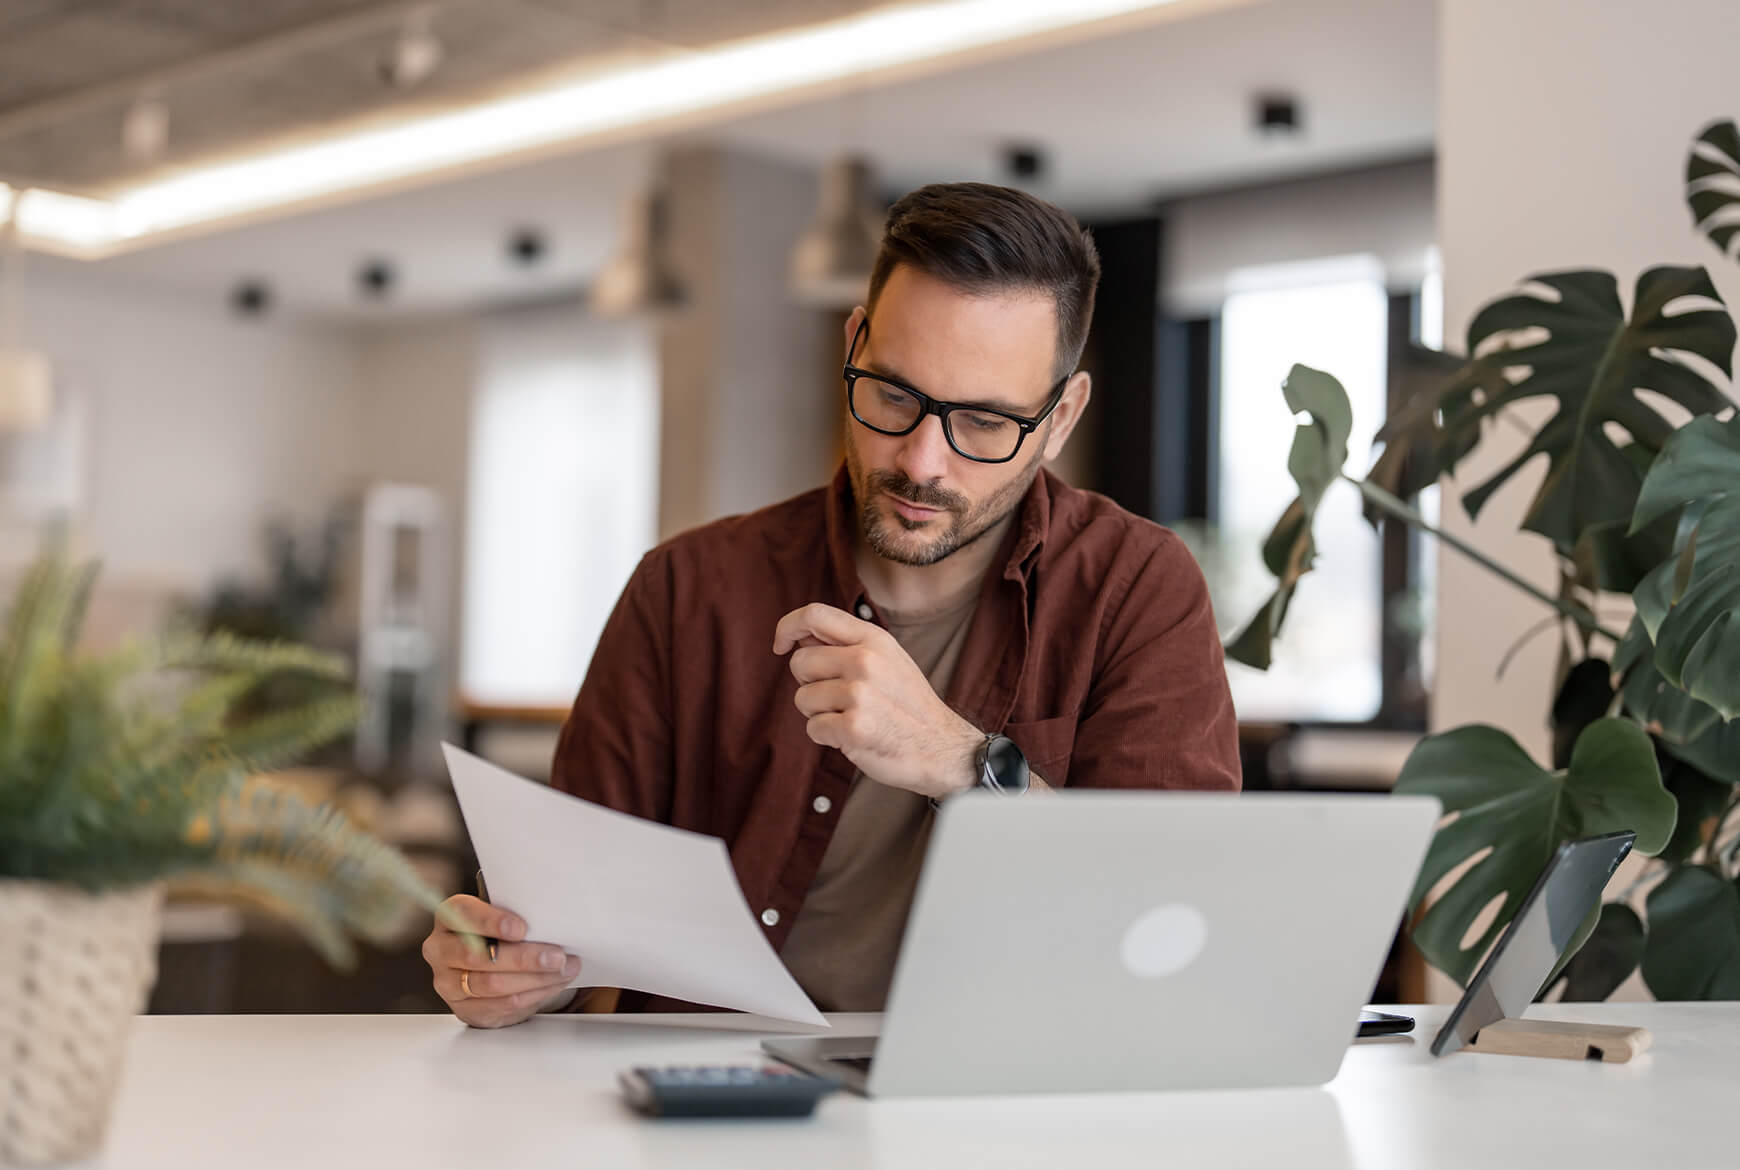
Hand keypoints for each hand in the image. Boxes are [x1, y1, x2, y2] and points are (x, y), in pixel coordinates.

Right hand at [422, 894, 581, 1028]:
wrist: (493, 967)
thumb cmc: (501, 934)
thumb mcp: (505, 917)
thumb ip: (517, 915)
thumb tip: (552, 921)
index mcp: (450, 917)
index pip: (464, 915)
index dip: (492, 922)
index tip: (521, 928)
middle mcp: (441, 950)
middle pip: (478, 956)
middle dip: (523, 958)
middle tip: (556, 956)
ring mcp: (449, 983)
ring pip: (491, 984)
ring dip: (534, 979)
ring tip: (563, 970)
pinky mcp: (465, 1009)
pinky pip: (500, 1005)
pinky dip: (532, 995)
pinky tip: (551, 985)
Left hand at [773, 602, 982, 800]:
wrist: (941, 747)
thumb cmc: (906, 704)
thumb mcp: (886, 659)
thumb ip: (846, 644)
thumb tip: (798, 635)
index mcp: (873, 639)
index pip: (813, 614)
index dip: (787, 627)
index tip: (781, 646)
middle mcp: (865, 661)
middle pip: (800, 662)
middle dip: (809, 683)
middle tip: (838, 697)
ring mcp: (860, 694)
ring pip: (802, 698)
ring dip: (819, 713)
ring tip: (852, 717)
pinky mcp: (854, 728)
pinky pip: (813, 728)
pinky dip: (827, 737)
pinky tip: (853, 736)